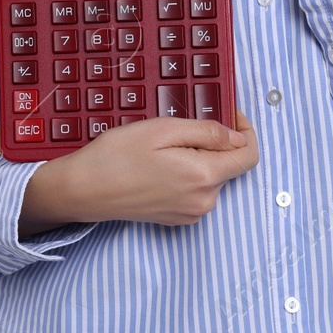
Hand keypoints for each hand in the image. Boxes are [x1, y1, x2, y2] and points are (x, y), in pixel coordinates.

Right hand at [20, 110, 258, 231]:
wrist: (84, 190)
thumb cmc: (117, 155)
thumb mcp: (163, 130)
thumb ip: (206, 132)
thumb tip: (236, 136)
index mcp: (204, 177)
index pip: (248, 156)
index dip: (245, 131)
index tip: (231, 114)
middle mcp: (204, 201)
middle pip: (228, 165)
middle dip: (213, 143)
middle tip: (179, 127)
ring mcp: (191, 213)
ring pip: (211, 177)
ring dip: (198, 158)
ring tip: (162, 147)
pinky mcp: (178, 218)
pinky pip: (196, 190)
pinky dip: (187, 173)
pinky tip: (158, 165)